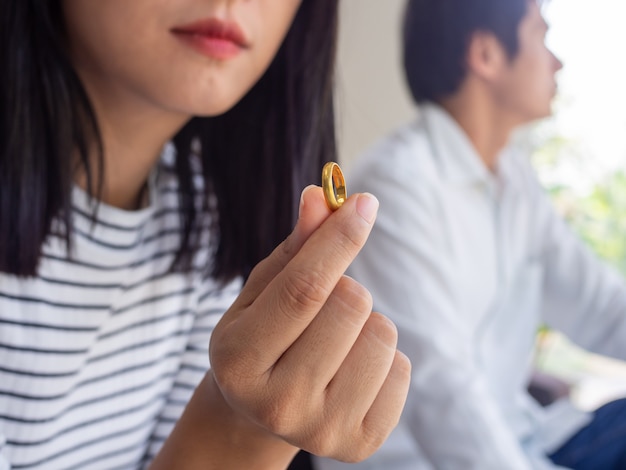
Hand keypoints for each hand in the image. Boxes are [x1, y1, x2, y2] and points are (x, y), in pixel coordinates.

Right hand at [209, 185, 410, 461]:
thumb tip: (321, 197)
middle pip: (350, 306)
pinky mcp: (359, 444)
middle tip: (326, 304)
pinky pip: (402, 368)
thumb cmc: (263, 337)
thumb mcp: (262, 292)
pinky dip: (384, 356)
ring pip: (381, 334)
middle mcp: (277, 403)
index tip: (364, 203)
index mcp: (238, 360)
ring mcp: (320, 431)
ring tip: (338, 339)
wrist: (262, 412)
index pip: (303, 289)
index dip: (338, 240)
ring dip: (367, 321)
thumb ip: (295, 248)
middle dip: (347, 286)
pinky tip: (352, 368)